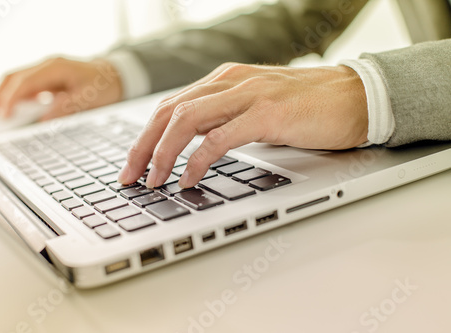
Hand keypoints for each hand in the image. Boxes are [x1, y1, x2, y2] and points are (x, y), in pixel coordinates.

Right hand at [0, 57, 122, 120]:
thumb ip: (66, 108)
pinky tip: (10, 113)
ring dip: (2, 98)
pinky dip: (14, 99)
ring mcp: (45, 71)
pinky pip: (24, 86)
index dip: (10, 99)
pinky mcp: (46, 78)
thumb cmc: (104, 85)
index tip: (2, 115)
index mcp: (56, 67)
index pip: (25, 82)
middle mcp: (47, 66)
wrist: (115, 75)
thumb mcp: (89, 99)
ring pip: (15, 81)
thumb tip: (44, 121)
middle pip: (13, 79)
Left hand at [118, 62, 367, 188]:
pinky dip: (197, 160)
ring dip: (162, 153)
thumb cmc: (307, 106)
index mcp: (224, 80)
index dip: (146, 136)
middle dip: (143, 146)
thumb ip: (226, 118)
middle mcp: (230, 82)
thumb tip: (196, 146)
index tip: (134, 164)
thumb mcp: (255, 108)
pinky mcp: (267, 113)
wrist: (355, 96)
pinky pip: (219, 137)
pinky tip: (188, 178)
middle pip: (168, 111)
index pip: (171, 106)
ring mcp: (248, 95)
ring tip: (152, 180)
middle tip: (130, 177)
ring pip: (186, 120)